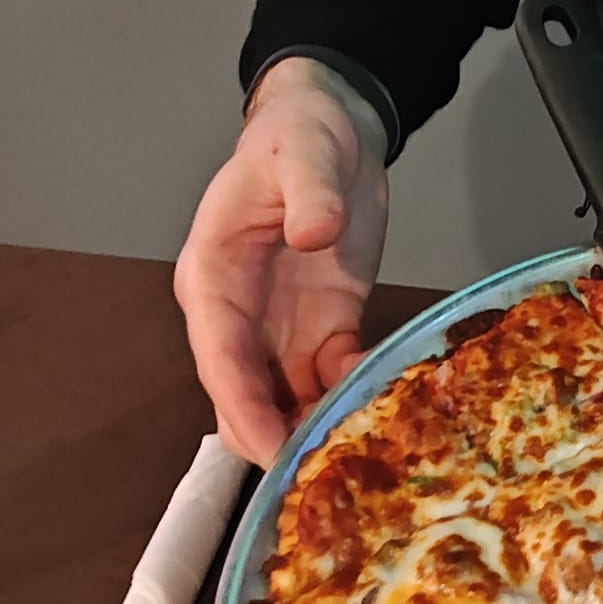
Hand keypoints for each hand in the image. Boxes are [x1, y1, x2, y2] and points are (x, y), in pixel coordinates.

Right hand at [173, 58, 389, 465]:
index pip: (219, 355)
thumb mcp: (303, 151)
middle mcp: (239, 315)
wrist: (333, 128)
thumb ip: (308, 190)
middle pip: (244, 396)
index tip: (270, 450)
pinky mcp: (324, 326)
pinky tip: (388, 408)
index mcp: (213, 276)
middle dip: (276, 437)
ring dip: (316, 428)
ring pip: (286, 400)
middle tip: (323, 475)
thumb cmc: (298, 135)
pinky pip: (333, 375)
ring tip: (360, 457)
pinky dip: (354, 394)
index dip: (242, 407)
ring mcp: (280, 326)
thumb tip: (315, 231)